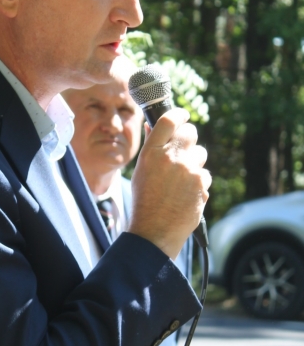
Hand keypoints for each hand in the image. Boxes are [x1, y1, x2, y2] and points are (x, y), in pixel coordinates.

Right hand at [128, 107, 210, 259]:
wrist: (154, 231)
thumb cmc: (144, 201)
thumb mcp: (141, 170)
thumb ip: (151, 147)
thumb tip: (154, 126)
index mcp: (151, 152)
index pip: (169, 120)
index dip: (179, 114)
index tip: (183, 115)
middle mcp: (170, 157)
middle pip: (189, 131)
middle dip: (189, 137)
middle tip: (184, 148)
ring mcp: (188, 169)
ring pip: (200, 153)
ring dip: (194, 161)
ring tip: (181, 179)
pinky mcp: (201, 183)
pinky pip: (205, 174)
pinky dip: (198, 182)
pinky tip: (187, 193)